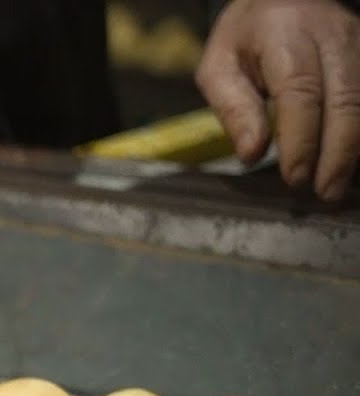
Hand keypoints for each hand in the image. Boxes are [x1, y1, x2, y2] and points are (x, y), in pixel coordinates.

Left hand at [196, 0, 359, 200]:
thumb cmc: (245, 39)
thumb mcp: (218, 67)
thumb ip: (233, 109)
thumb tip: (252, 154)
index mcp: (284, 34)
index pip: (300, 91)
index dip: (302, 139)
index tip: (295, 176)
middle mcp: (331, 34)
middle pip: (346, 98)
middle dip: (337, 152)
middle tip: (323, 192)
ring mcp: (358, 42)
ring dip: (354, 148)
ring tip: (336, 187)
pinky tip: (351, 161)